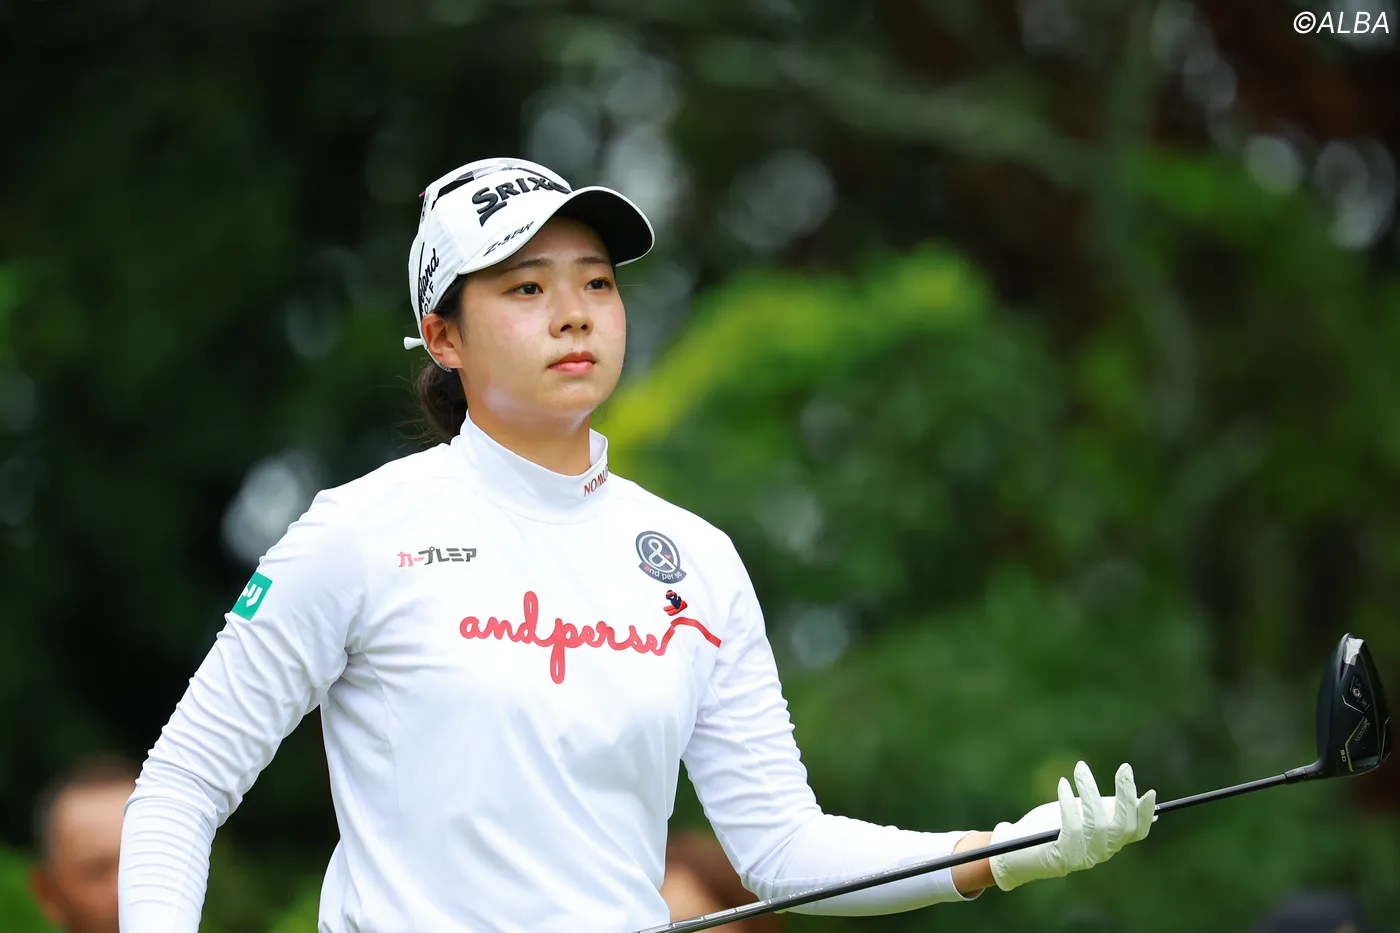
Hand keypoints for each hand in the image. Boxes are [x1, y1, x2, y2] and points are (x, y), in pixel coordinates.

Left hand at [988, 761, 1154, 891]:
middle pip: (1124, 826)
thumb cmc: (1050, 826)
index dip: (1146, 813)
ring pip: (1097, 822)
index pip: (1138, 831)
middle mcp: (1102, 852)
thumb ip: (1105, 807)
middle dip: (1127, 796)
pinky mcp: (1063, 853)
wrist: (1015, 849)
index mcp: (1110, 841)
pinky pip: (1072, 826)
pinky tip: (1063, 783)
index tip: (1149, 790)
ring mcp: (1083, 855)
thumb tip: (1136, 798)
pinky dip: (1069, 802)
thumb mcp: (1082, 813)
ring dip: (1090, 790)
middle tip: (1124, 768)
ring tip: (1080, 767)